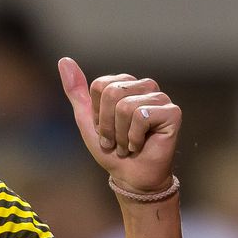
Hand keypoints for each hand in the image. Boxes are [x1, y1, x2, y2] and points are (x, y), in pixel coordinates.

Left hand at [58, 57, 180, 194]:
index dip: (97, 114)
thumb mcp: (87, 119)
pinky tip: (141, 145)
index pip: (99, 86)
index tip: (105, 130)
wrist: (130, 176)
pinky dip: (134, 138)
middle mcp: (144, 86)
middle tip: (116, 141)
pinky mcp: (172, 112)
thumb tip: (64, 60)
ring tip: (128, 145)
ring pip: (125, 107)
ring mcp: (160, 98)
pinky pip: (141, 117)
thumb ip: (76, 91)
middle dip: (107, 125)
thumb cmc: (111, 149)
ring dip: (121, 135)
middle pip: (111, 93)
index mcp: (125, 83)